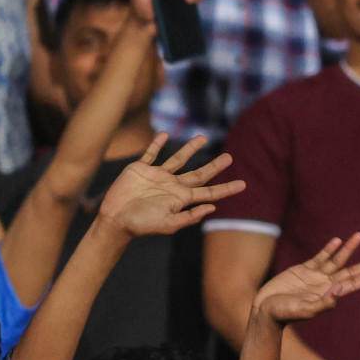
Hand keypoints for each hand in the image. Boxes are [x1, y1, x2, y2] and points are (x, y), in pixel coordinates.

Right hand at [97, 133, 244, 238]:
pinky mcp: (141, 169)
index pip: (209, 192)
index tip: (243, 185)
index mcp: (181, 199)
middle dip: (214, 166)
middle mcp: (172, 186)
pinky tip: (163, 134)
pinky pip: (151, 153)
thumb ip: (189, 216)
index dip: (226, 189)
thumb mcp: (169, 224)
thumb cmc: (142, 224)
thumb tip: (212, 208)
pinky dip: (156, 144)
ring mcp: (157, 176)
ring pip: (178, 159)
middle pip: (199, 173)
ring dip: (190, 149)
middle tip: (230, 157)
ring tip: (203, 137)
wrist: (116, 218)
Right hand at [255, 234, 359, 324]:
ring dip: (349, 248)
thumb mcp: (306, 310)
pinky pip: (320, 257)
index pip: (355, 283)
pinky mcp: (303, 270)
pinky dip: (329, 249)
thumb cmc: (285, 314)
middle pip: (352, 271)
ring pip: (337, 259)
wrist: (266, 310)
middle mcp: (326, 284)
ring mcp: (315, 276)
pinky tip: (338, 240)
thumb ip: (324, 302)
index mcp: (330, 294)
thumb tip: (340, 288)